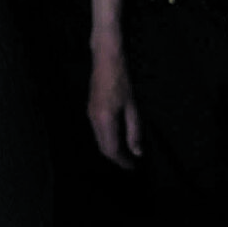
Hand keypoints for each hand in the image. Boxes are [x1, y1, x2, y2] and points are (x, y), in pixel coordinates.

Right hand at [87, 42, 141, 168]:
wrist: (106, 58)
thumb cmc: (122, 80)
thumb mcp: (133, 106)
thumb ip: (134, 131)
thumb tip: (137, 152)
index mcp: (105, 120)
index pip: (111, 150)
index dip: (122, 161)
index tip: (133, 167)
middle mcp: (94, 119)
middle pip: (103, 148)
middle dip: (116, 157)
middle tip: (130, 163)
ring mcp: (90, 114)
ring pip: (99, 140)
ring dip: (111, 148)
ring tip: (126, 152)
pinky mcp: (90, 109)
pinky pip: (97, 131)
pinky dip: (107, 138)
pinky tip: (118, 136)